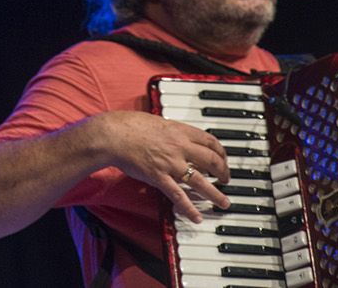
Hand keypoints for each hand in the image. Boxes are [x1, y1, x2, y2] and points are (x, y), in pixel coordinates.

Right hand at [93, 110, 232, 222]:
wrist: (111, 135)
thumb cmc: (127, 125)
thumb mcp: (154, 121)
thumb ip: (170, 130)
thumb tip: (177, 134)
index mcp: (179, 131)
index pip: (210, 141)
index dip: (221, 151)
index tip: (223, 158)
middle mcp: (179, 147)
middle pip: (211, 161)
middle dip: (223, 172)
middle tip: (226, 180)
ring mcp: (170, 164)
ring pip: (201, 182)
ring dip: (215, 194)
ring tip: (223, 202)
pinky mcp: (158, 177)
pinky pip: (178, 196)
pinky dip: (189, 208)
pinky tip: (196, 217)